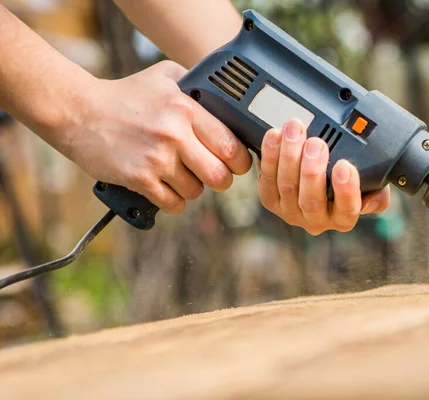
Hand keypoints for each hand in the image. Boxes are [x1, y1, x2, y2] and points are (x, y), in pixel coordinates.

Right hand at [63, 61, 251, 213]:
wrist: (79, 112)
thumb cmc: (127, 95)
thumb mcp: (165, 76)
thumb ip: (198, 85)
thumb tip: (229, 102)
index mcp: (185, 108)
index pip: (231, 146)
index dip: (240, 161)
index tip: (237, 163)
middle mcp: (174, 134)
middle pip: (220, 176)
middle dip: (222, 180)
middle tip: (214, 175)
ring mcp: (155, 158)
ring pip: (196, 191)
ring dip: (193, 189)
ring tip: (182, 176)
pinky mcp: (138, 178)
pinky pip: (172, 204)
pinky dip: (174, 202)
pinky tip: (167, 189)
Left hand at [258, 118, 389, 234]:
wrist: (318, 172)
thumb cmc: (345, 179)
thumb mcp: (371, 184)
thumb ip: (376, 189)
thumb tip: (371, 195)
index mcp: (343, 218)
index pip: (347, 210)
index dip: (346, 189)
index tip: (345, 165)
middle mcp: (316, 220)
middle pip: (311, 200)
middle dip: (312, 170)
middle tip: (316, 143)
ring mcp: (290, 211)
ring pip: (287, 186)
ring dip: (289, 156)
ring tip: (294, 130)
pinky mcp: (270, 199)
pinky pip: (267, 178)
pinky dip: (270, 155)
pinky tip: (275, 136)